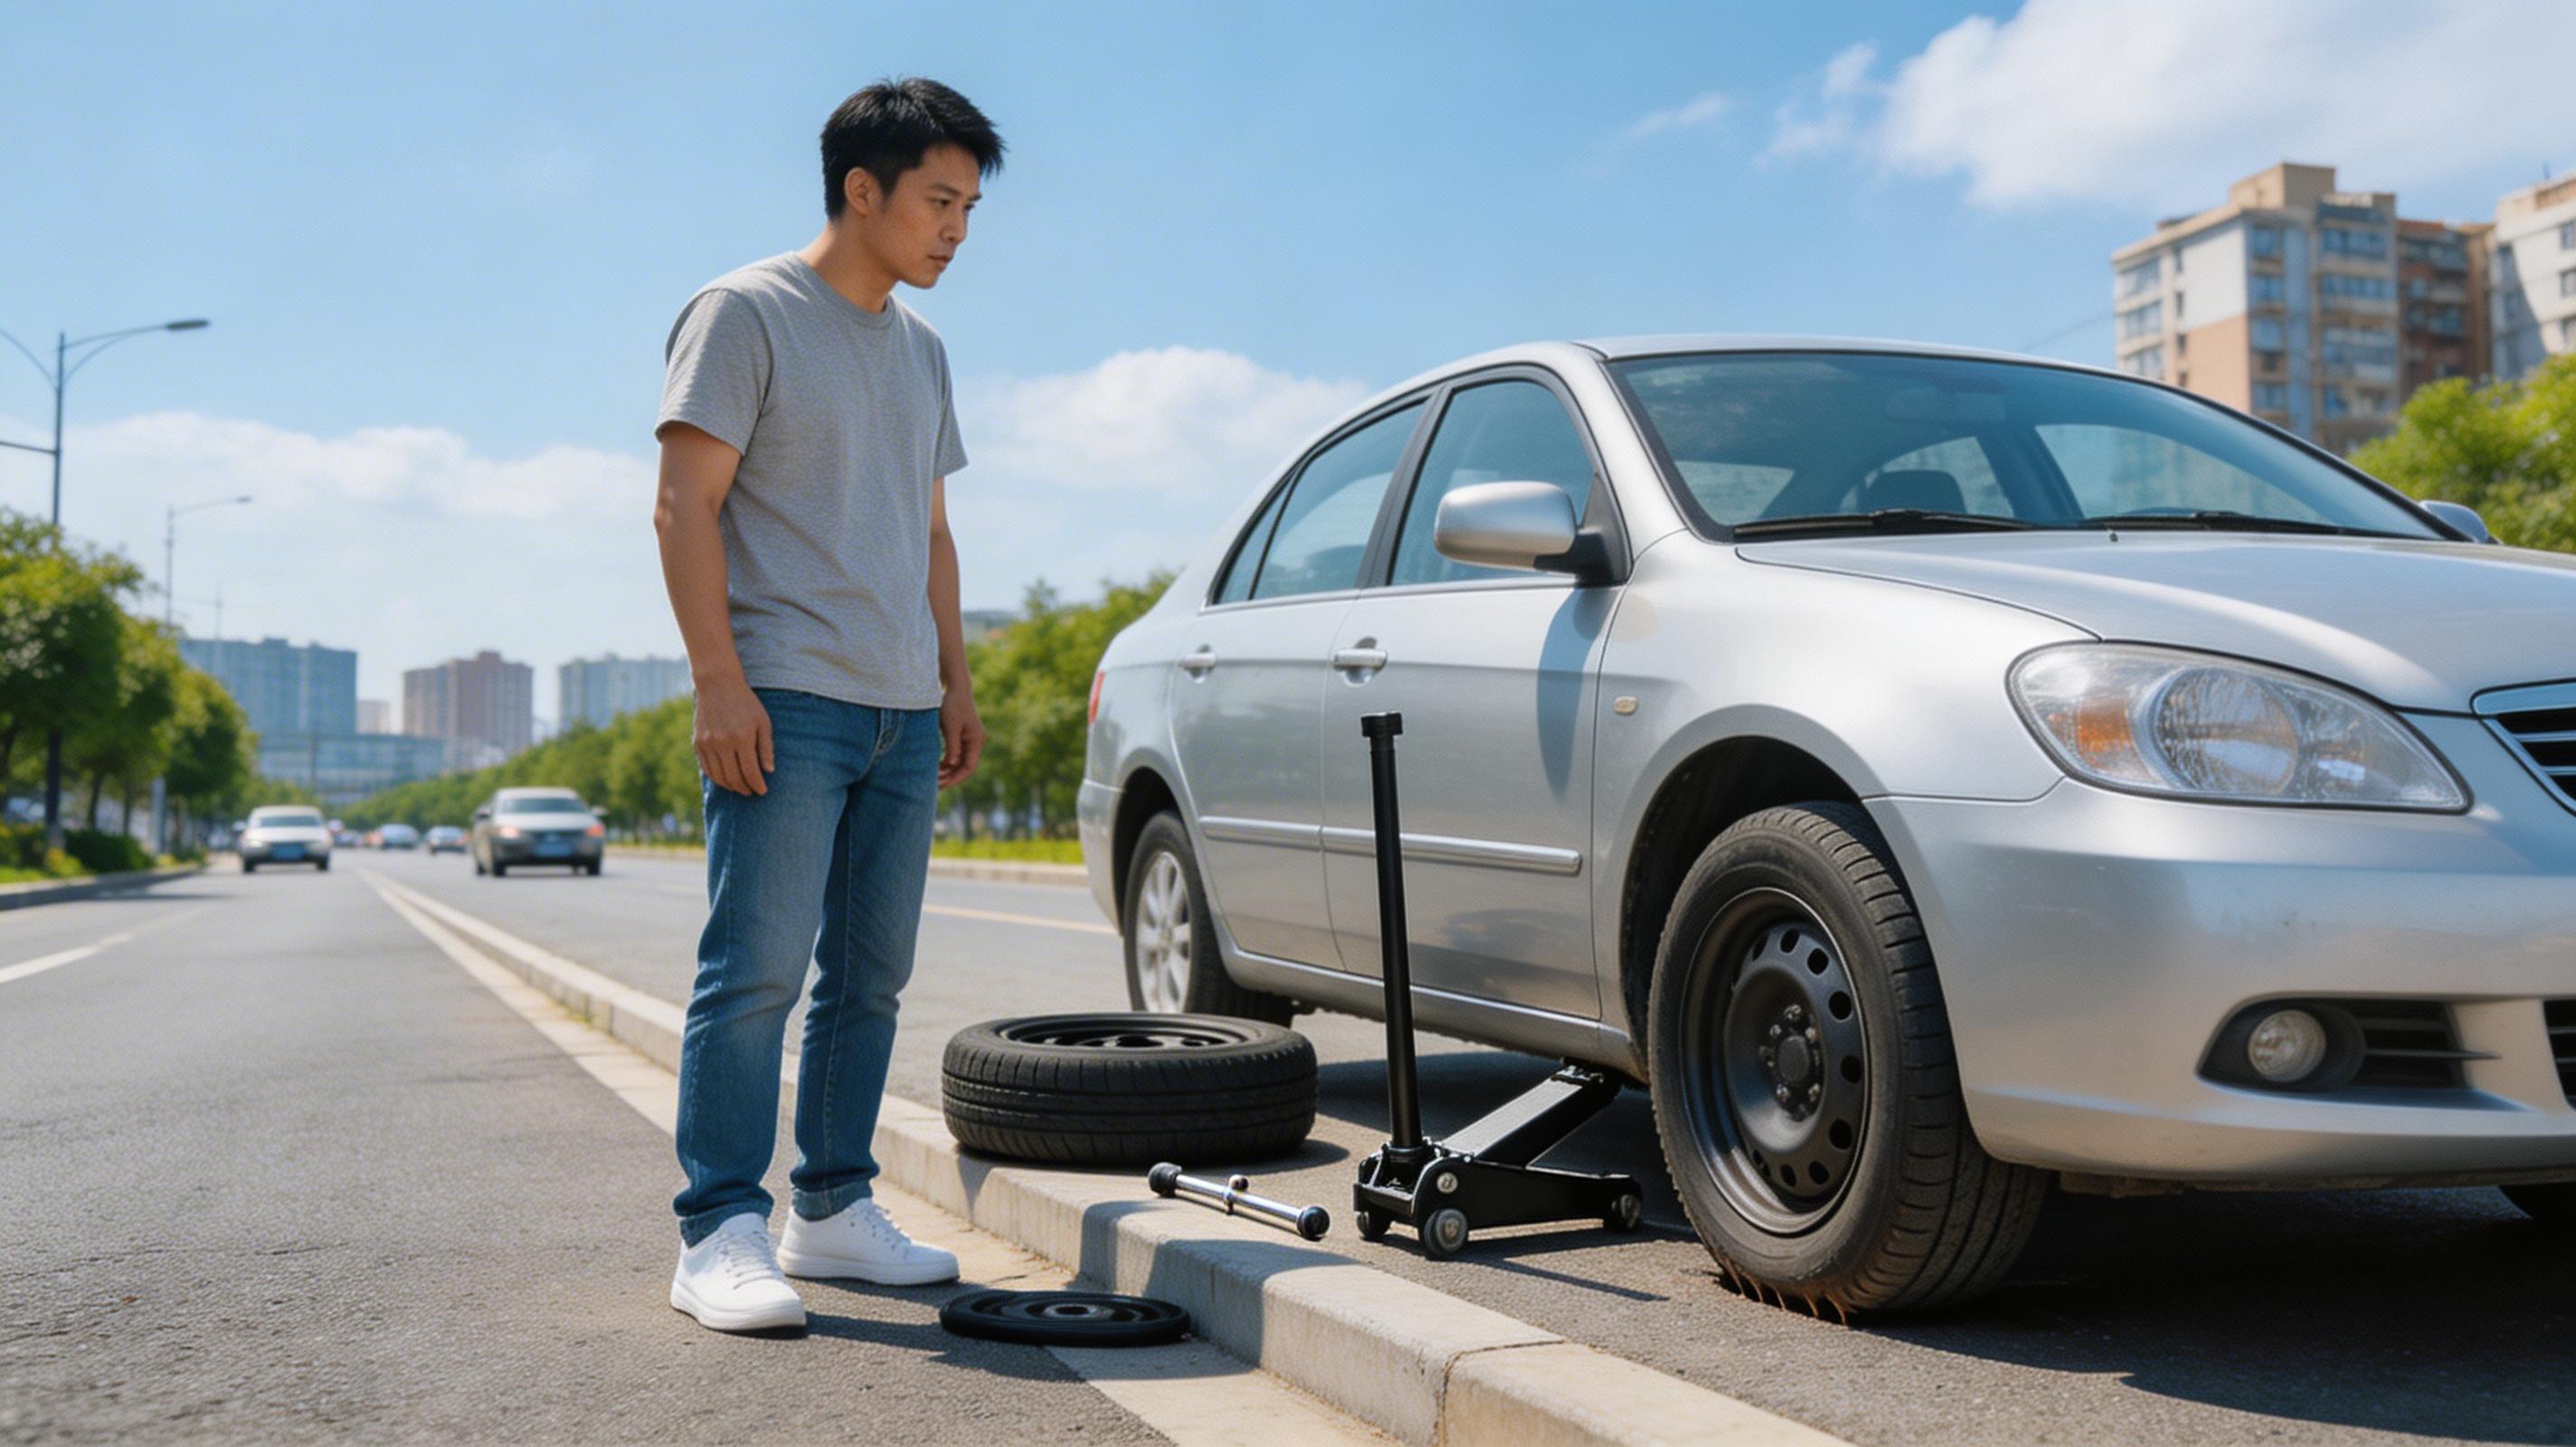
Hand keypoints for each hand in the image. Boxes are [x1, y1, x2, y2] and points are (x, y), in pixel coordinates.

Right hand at [695, 677, 772, 795]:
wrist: (718, 685)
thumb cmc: (746, 704)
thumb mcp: (763, 722)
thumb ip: (766, 747)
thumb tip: (768, 771)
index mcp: (742, 737)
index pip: (750, 771)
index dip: (758, 785)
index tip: (763, 791)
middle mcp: (722, 742)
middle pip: (734, 777)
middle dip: (745, 788)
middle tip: (752, 792)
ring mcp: (707, 743)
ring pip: (719, 776)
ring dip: (731, 786)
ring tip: (740, 787)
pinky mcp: (697, 743)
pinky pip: (707, 768)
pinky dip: (717, 778)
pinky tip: (726, 779)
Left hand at [939, 689, 984, 789]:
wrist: (955, 687)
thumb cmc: (952, 704)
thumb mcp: (950, 726)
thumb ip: (952, 746)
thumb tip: (951, 765)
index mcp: (976, 741)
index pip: (969, 767)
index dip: (956, 778)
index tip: (942, 785)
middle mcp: (975, 742)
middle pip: (964, 767)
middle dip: (950, 777)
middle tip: (933, 784)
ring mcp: (969, 740)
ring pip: (959, 762)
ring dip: (947, 771)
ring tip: (932, 776)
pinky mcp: (962, 737)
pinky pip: (956, 755)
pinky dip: (947, 762)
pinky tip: (935, 766)